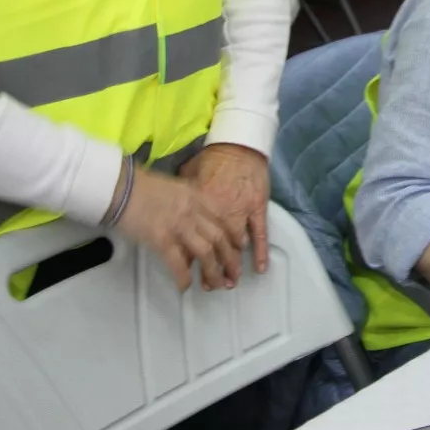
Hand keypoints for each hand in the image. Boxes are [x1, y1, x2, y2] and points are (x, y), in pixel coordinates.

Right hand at [114, 168, 236, 290]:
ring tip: (215, 285)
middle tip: (234, 274)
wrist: (119, 186)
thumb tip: (193, 218)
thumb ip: (187, 200)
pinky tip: (185, 287)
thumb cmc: (140, 185)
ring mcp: (178, 225)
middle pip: (219, 238)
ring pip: (206, 253)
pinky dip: (184, 278)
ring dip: (213, 272)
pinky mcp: (161, 239)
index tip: (239, 247)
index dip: (234, 236)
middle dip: (230, 259)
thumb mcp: (173, 187)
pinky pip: (178, 264)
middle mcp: (192, 211)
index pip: (223, 219)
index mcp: (196, 196)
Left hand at [181, 143, 271, 276]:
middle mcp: (217, 213)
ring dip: (232, 266)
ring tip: (230, 281)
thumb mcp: (187, 177)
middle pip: (212, 249)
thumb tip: (169, 213)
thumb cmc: (212, 160)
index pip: (190, 241)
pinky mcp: (257, 207)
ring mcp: (239, 211)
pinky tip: (260, 268)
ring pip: (234, 246)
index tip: (186, 275)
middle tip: (211, 285)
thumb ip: (181, 199)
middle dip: (212, 270)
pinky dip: (260, 252)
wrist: (238, 145)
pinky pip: (259, 234)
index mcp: (197, 207)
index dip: (187, 261)